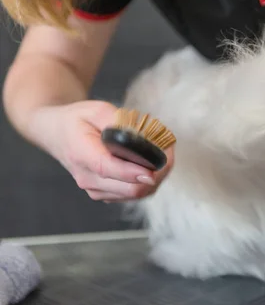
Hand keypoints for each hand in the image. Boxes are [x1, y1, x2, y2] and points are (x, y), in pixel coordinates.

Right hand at [31, 101, 173, 201]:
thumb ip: (118, 122)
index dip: (134, 172)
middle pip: (129, 188)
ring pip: (135, 194)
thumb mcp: (96, 110)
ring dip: (155, 178)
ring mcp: (96, 189)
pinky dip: (148, 182)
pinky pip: (133, 194)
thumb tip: (140, 136)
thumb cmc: (78, 120)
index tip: (154, 169)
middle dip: (156, 172)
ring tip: (164, 154)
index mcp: (81, 154)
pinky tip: (153, 164)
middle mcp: (87, 178)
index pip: (109, 169)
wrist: (57, 133)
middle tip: (169, 150)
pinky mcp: (105, 193)